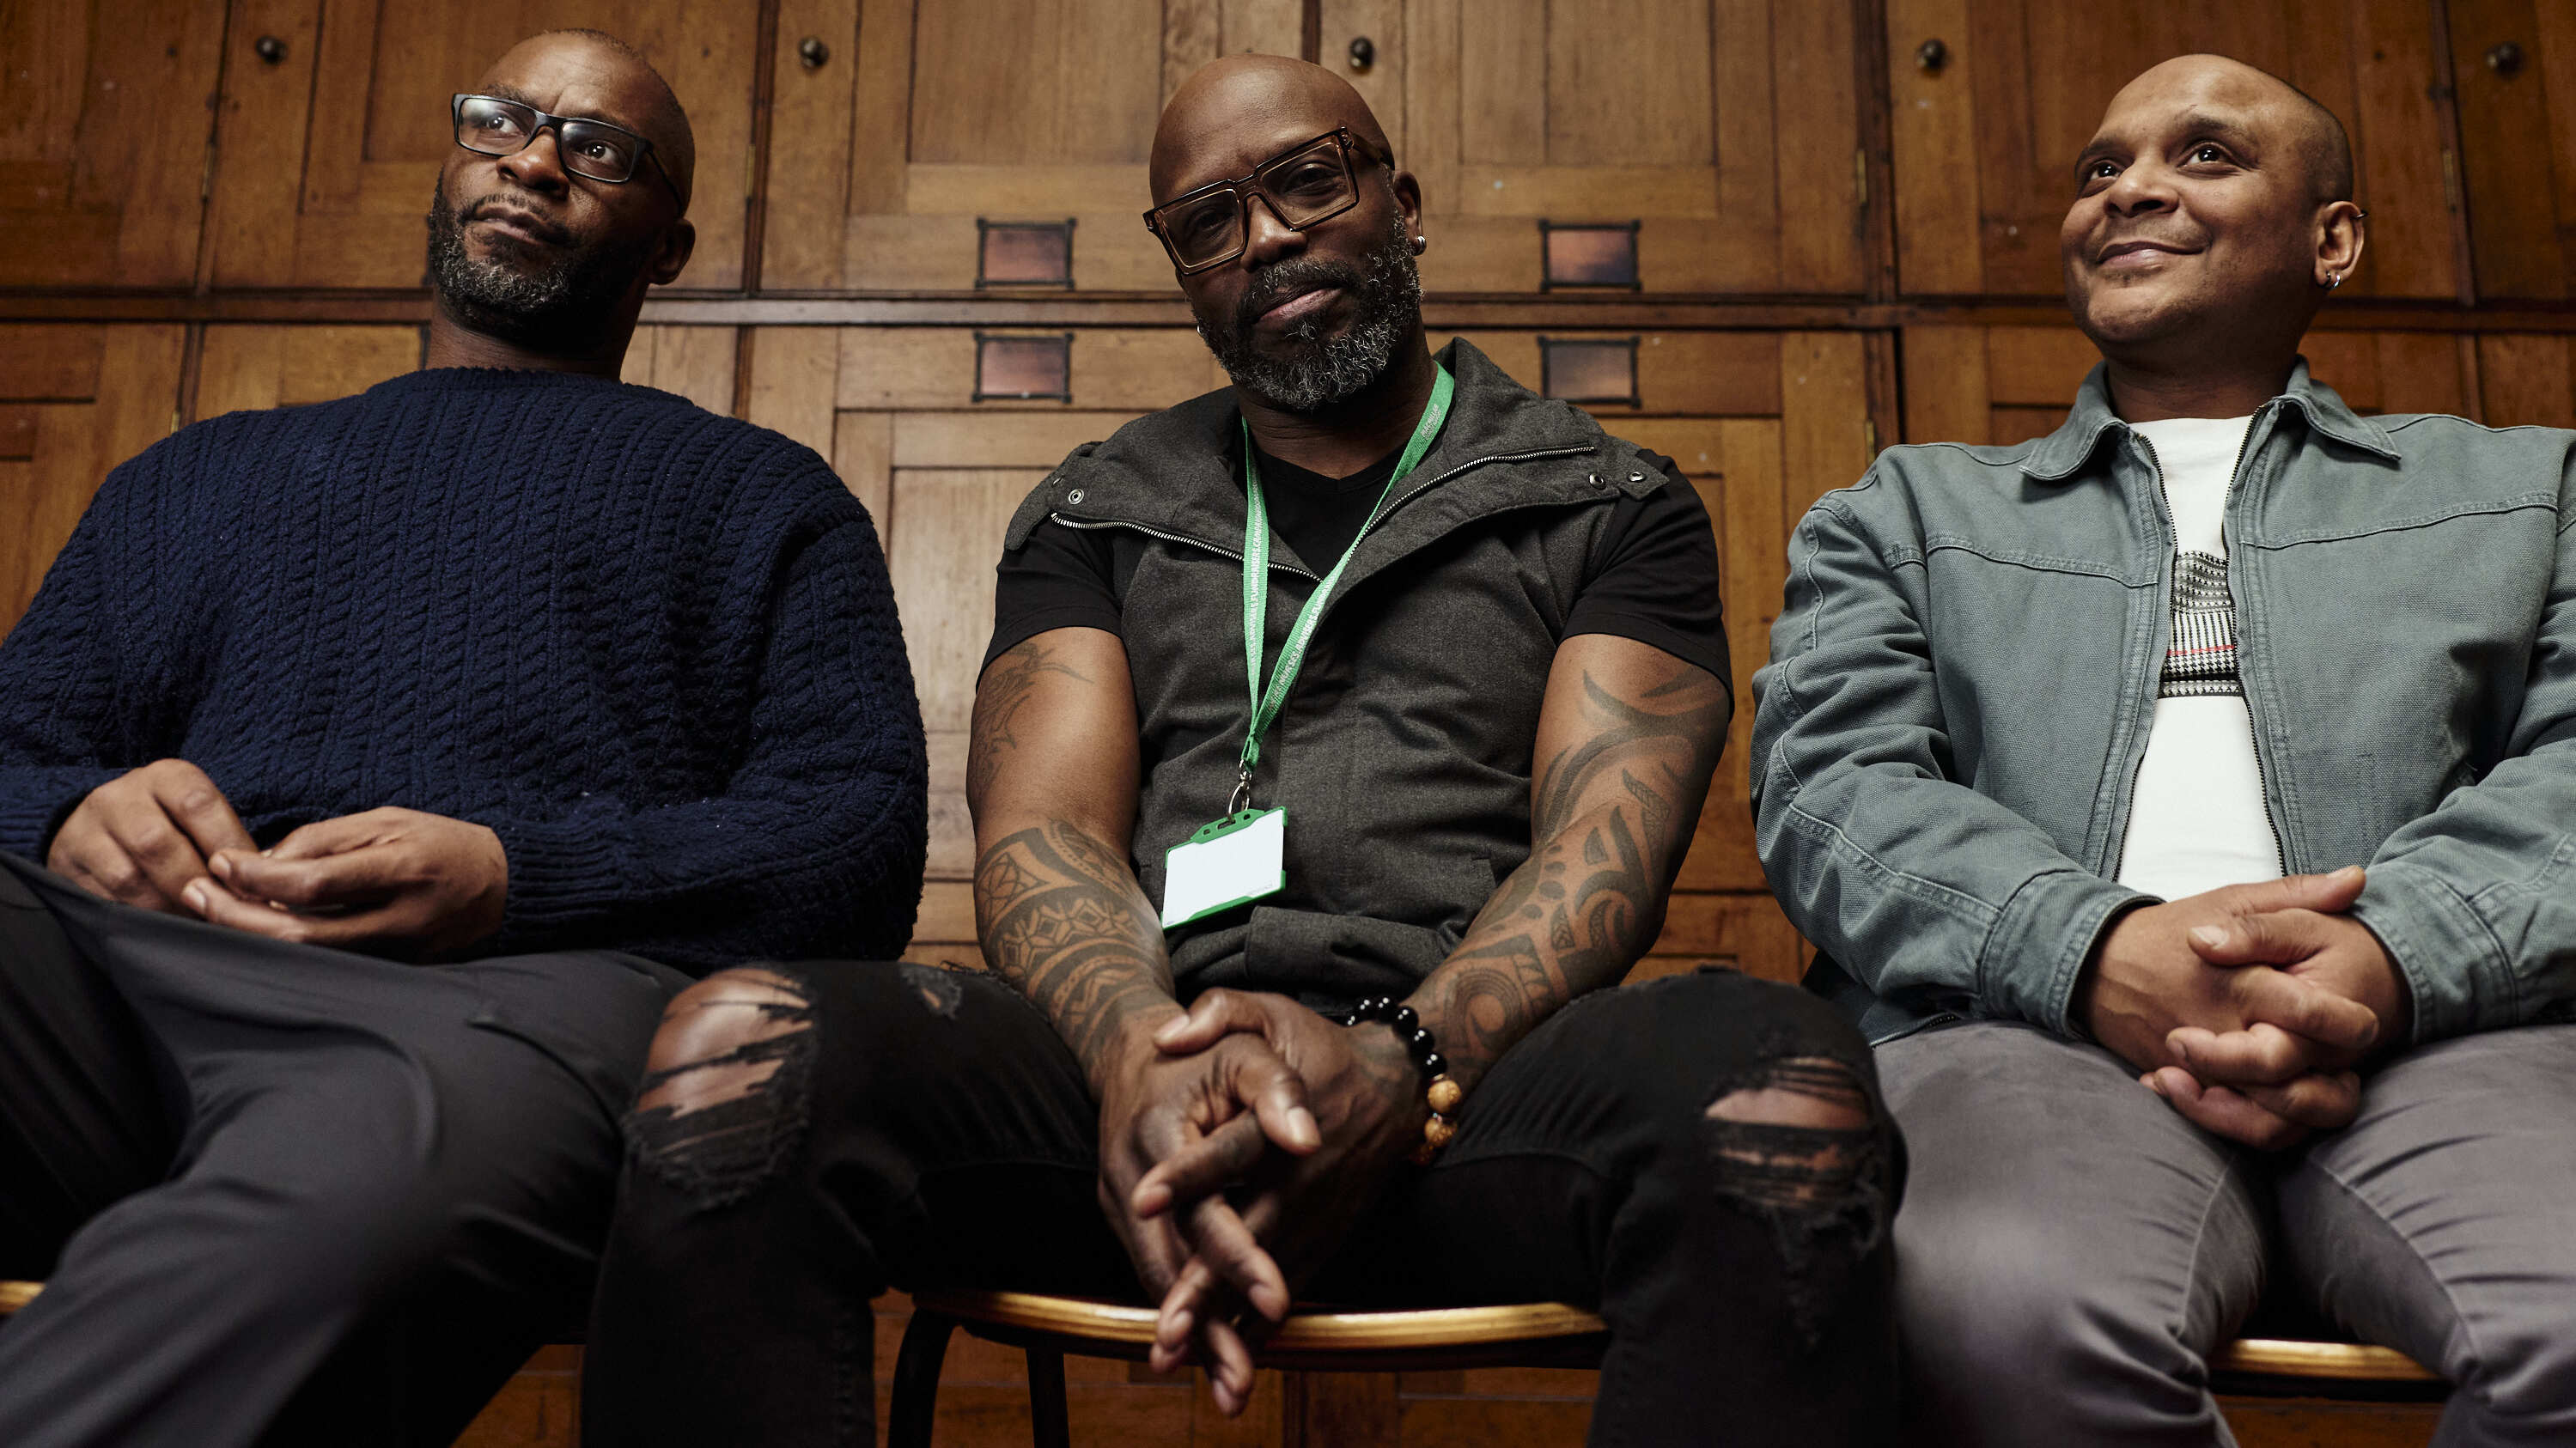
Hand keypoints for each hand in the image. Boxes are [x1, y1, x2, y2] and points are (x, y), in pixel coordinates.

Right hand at [48, 760, 254, 913]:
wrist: (101, 829)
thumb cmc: (174, 828)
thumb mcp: (202, 821)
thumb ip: (230, 845)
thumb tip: (268, 886)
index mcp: (167, 776)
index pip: (198, 804)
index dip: (227, 847)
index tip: (247, 882)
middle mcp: (121, 796)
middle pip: (157, 844)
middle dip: (195, 884)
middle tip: (222, 912)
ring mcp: (87, 829)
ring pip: (128, 878)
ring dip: (167, 908)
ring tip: (195, 923)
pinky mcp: (66, 864)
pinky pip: (104, 900)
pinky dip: (138, 918)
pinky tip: (161, 926)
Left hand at [187, 808, 508, 957]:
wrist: (506, 886)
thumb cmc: (442, 844)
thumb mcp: (388, 820)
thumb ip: (324, 840)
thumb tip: (260, 865)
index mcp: (402, 870)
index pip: (314, 884)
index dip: (258, 878)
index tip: (221, 863)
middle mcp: (400, 919)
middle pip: (302, 935)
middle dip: (238, 916)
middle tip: (195, 894)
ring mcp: (399, 952)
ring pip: (308, 958)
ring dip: (252, 935)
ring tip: (213, 909)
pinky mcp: (394, 970)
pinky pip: (328, 964)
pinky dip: (284, 948)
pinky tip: (255, 928)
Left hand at [1132, 991, 1422, 1402]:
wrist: (1399, 1085)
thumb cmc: (1320, 1046)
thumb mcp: (1271, 1011)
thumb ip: (1219, 1012)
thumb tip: (1166, 1036)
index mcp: (1277, 1122)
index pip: (1228, 1150)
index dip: (1187, 1173)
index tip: (1143, 1196)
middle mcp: (1299, 1176)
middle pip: (1246, 1234)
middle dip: (1204, 1282)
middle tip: (1164, 1324)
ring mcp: (1316, 1212)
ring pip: (1267, 1272)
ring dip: (1225, 1316)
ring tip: (1179, 1355)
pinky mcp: (1326, 1234)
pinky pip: (1289, 1281)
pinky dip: (1256, 1320)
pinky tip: (1223, 1355)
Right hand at [2078, 867, 2378, 1149]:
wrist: (2096, 966)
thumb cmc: (2170, 931)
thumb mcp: (2230, 899)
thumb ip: (2295, 894)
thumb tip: (2357, 880)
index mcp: (2237, 981)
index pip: (2305, 1012)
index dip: (2347, 1023)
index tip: (2367, 1023)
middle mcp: (2219, 1029)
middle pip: (2288, 1076)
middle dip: (2332, 1084)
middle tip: (2353, 1070)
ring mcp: (2198, 1064)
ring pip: (2263, 1113)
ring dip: (2305, 1110)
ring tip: (2328, 1089)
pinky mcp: (2184, 1083)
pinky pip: (2231, 1123)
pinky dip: (2265, 1124)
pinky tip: (2289, 1105)